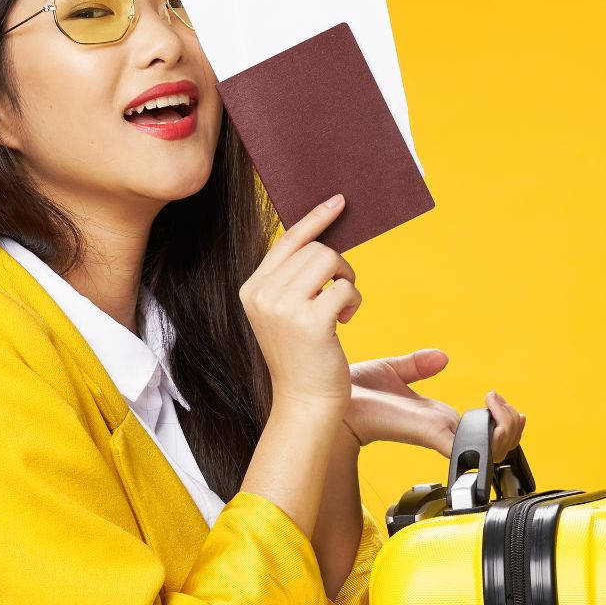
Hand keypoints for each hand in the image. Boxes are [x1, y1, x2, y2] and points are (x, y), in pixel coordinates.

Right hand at [242, 194, 358, 417]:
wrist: (305, 402)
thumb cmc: (302, 356)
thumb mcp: (285, 312)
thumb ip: (293, 277)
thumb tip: (320, 237)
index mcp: (251, 289)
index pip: (287, 241)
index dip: (315, 219)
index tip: (338, 202)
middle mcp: (262, 295)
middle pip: (315, 249)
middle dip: (339, 266)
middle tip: (342, 291)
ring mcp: (283, 308)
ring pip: (330, 261)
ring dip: (347, 280)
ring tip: (343, 307)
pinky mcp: (310, 322)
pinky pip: (345, 288)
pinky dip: (353, 301)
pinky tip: (345, 321)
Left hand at [337, 348, 526, 463]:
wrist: (330, 399)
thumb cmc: (354, 394)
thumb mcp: (392, 373)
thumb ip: (417, 366)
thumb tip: (441, 357)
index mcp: (435, 418)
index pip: (480, 429)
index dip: (500, 420)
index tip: (497, 398)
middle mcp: (439, 430)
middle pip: (494, 443)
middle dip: (512, 424)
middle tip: (499, 400)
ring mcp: (435, 434)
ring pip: (490, 448)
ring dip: (506, 427)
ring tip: (495, 402)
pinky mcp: (427, 433)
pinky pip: (468, 448)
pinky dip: (486, 440)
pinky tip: (487, 419)